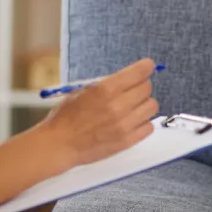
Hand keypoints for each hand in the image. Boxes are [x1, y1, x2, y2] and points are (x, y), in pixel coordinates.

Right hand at [36, 58, 159, 168]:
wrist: (60, 144)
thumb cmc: (66, 116)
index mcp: (105, 89)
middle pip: (147, 88)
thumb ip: (105, 85)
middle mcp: (118, 106)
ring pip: (152, 107)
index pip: (138, 73)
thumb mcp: (82, 91)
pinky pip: (149, 127)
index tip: (147, 66)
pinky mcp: (127, 141)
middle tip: (133, 90)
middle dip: (141, 86)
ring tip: (133, 108)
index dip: (145, 67)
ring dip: (144, 104)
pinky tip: (133, 122)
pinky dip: (143, 122)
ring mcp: (124, 125)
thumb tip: (126, 80)